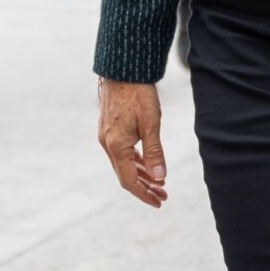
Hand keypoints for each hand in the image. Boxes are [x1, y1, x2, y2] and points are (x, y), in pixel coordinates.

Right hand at [98, 79, 167, 206]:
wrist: (122, 68)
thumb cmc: (138, 93)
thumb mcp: (151, 123)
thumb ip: (155, 152)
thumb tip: (160, 177)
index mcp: (116, 146)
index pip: (129, 180)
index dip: (144, 194)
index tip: (159, 202)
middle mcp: (107, 144)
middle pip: (125, 175)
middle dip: (145, 187)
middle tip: (163, 196)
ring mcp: (106, 136)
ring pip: (123, 164)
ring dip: (141, 175)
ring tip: (159, 182)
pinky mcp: (109, 129)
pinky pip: (122, 153)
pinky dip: (135, 161)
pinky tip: (148, 164)